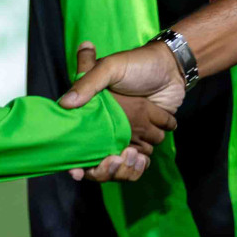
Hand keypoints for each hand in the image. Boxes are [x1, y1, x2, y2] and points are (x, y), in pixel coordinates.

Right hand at [65, 42, 176, 182]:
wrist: (171, 67)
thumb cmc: (137, 64)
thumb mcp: (110, 68)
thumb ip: (88, 82)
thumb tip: (64, 103)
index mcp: (92, 113)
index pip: (78, 145)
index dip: (76, 163)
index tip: (78, 172)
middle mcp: (107, 129)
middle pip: (99, 164)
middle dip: (106, 170)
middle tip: (115, 159)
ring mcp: (127, 136)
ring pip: (121, 167)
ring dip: (126, 166)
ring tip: (131, 152)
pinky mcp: (145, 140)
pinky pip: (140, 163)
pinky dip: (140, 166)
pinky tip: (142, 159)